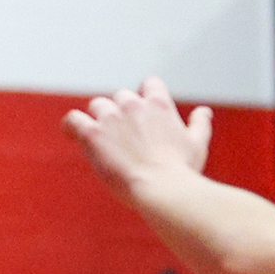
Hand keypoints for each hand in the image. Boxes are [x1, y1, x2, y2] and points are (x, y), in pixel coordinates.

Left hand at [64, 78, 215, 200]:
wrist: (162, 190)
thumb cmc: (182, 171)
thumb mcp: (197, 144)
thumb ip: (199, 124)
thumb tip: (204, 111)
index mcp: (158, 103)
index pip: (149, 83)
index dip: (145, 96)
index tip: (143, 113)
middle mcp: (133, 104)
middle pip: (121, 96)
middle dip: (122, 113)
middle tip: (123, 137)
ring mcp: (111, 118)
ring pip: (98, 106)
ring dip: (99, 119)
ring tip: (101, 140)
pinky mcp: (93, 134)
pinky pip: (73, 120)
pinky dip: (71, 125)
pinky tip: (72, 134)